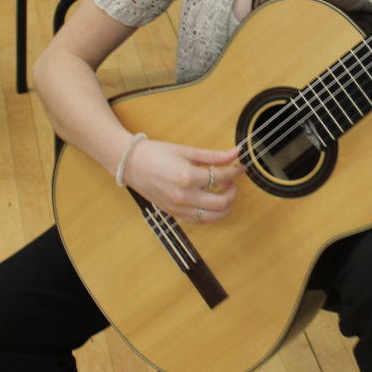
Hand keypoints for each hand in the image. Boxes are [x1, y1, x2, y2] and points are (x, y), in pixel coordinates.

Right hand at [122, 139, 246, 223]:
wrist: (130, 163)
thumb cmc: (156, 153)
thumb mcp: (187, 150)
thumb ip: (214, 155)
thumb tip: (236, 153)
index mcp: (188, 177)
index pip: (222, 178)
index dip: (236, 172)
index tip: (241, 168)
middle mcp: (184, 197)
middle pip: (222, 203)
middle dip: (233, 193)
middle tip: (232, 182)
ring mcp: (178, 208)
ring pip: (212, 218)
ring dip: (224, 207)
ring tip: (223, 193)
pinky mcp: (173, 213)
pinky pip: (199, 220)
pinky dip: (210, 214)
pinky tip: (211, 202)